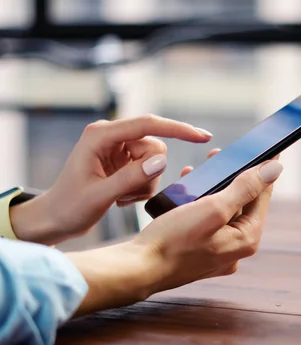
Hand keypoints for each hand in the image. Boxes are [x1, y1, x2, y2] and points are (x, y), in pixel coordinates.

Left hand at [10, 115, 211, 244]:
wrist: (54, 220)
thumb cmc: (69, 207)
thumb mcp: (101, 196)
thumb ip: (131, 177)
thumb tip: (162, 161)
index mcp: (100, 135)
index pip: (148, 124)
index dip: (178, 129)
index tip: (203, 137)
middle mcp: (110, 136)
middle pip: (154, 147)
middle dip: (149, 173)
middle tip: (126, 193)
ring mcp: (116, 148)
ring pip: (154, 161)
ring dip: (144, 184)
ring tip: (120, 196)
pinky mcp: (121, 161)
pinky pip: (148, 170)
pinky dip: (140, 187)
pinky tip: (119, 196)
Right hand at [70, 159, 282, 315]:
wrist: (138, 268)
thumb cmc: (173, 241)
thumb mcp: (213, 208)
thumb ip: (245, 188)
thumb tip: (275, 169)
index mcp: (246, 239)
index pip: (262, 196)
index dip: (263, 170)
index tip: (267, 149)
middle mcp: (235, 249)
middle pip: (243, 203)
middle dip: (233, 177)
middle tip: (223, 155)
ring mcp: (217, 252)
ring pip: (223, 211)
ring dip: (214, 188)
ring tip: (202, 169)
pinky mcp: (198, 251)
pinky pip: (206, 221)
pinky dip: (199, 204)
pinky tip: (187, 190)